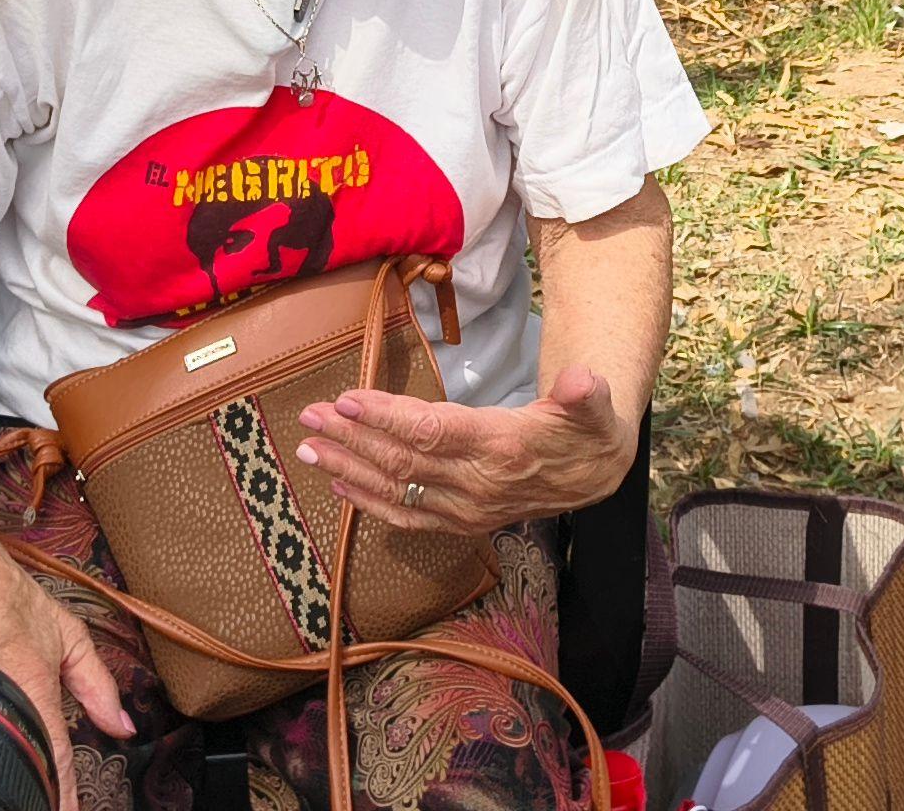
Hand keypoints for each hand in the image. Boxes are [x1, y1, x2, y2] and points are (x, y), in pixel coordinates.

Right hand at [0, 510, 135, 800]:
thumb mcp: (64, 632)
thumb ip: (98, 683)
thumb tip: (123, 725)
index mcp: (31, 686)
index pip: (55, 761)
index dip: (65, 798)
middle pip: (18, 766)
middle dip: (37, 790)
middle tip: (53, 801)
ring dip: (7, 772)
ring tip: (26, 787)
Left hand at [297, 368, 627, 536]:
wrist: (594, 477)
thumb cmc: (585, 430)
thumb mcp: (594, 406)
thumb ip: (586, 393)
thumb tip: (582, 380)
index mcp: (503, 448)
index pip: (432, 432)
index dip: (387, 417)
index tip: (347, 399)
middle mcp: (478, 485)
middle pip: (402, 461)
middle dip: (352, 438)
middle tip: (310, 416)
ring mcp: (465, 509)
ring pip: (396, 489)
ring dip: (348, 468)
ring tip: (308, 446)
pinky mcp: (459, 522)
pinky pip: (406, 516)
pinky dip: (369, 502)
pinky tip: (338, 484)